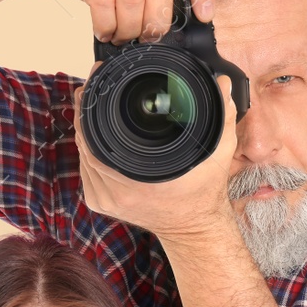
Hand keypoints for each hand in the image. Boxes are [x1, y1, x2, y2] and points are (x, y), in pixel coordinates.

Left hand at [73, 74, 241, 244]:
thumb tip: (223, 83)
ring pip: (82, 153)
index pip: (97, 134)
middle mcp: (115, 192)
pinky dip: (89, 147)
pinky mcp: (99, 202)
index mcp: (139, 180)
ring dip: (85, 128)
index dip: (94, 103)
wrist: (194, 227)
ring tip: (95, 103)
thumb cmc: (204, 191)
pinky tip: (97, 132)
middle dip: (87, 109)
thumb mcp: (219, 151)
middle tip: (95, 85)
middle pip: (84, 140)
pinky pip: (85, 167)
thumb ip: (223, 114)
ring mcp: (103, 199)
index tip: (99, 78)